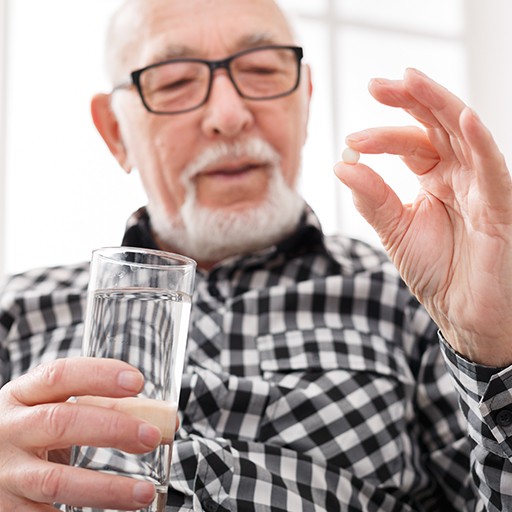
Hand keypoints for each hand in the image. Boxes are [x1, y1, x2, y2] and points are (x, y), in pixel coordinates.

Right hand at [0, 358, 161, 509]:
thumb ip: (107, 408)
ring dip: (106, 488)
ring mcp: (5, 473)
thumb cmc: (36, 431)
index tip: (137, 381)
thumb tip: (167, 420)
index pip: (59, 375)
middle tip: (152, 437)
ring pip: (56, 481)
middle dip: (112, 429)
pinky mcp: (6, 509)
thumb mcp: (57, 409)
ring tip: (144, 493)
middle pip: (60, 422)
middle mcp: (9, 430)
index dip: (99, 375)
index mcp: (22, 395)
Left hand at [334, 68, 511, 365]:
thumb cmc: (436, 272)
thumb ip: (373, 199)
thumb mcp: (395, 231)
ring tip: (410, 81)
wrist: (462, 315)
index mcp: (435, 179)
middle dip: (410, 101)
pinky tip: (461, 119)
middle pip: (438, 126)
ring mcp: (481, 187)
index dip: (382, 136)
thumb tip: (342, 165)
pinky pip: (492, 169)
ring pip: (464, 135)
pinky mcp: (499, 207)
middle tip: (377, 84)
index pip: (411, 143)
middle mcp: (460, 175)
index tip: (351, 142)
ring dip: (439, 105)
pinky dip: (479, 143)